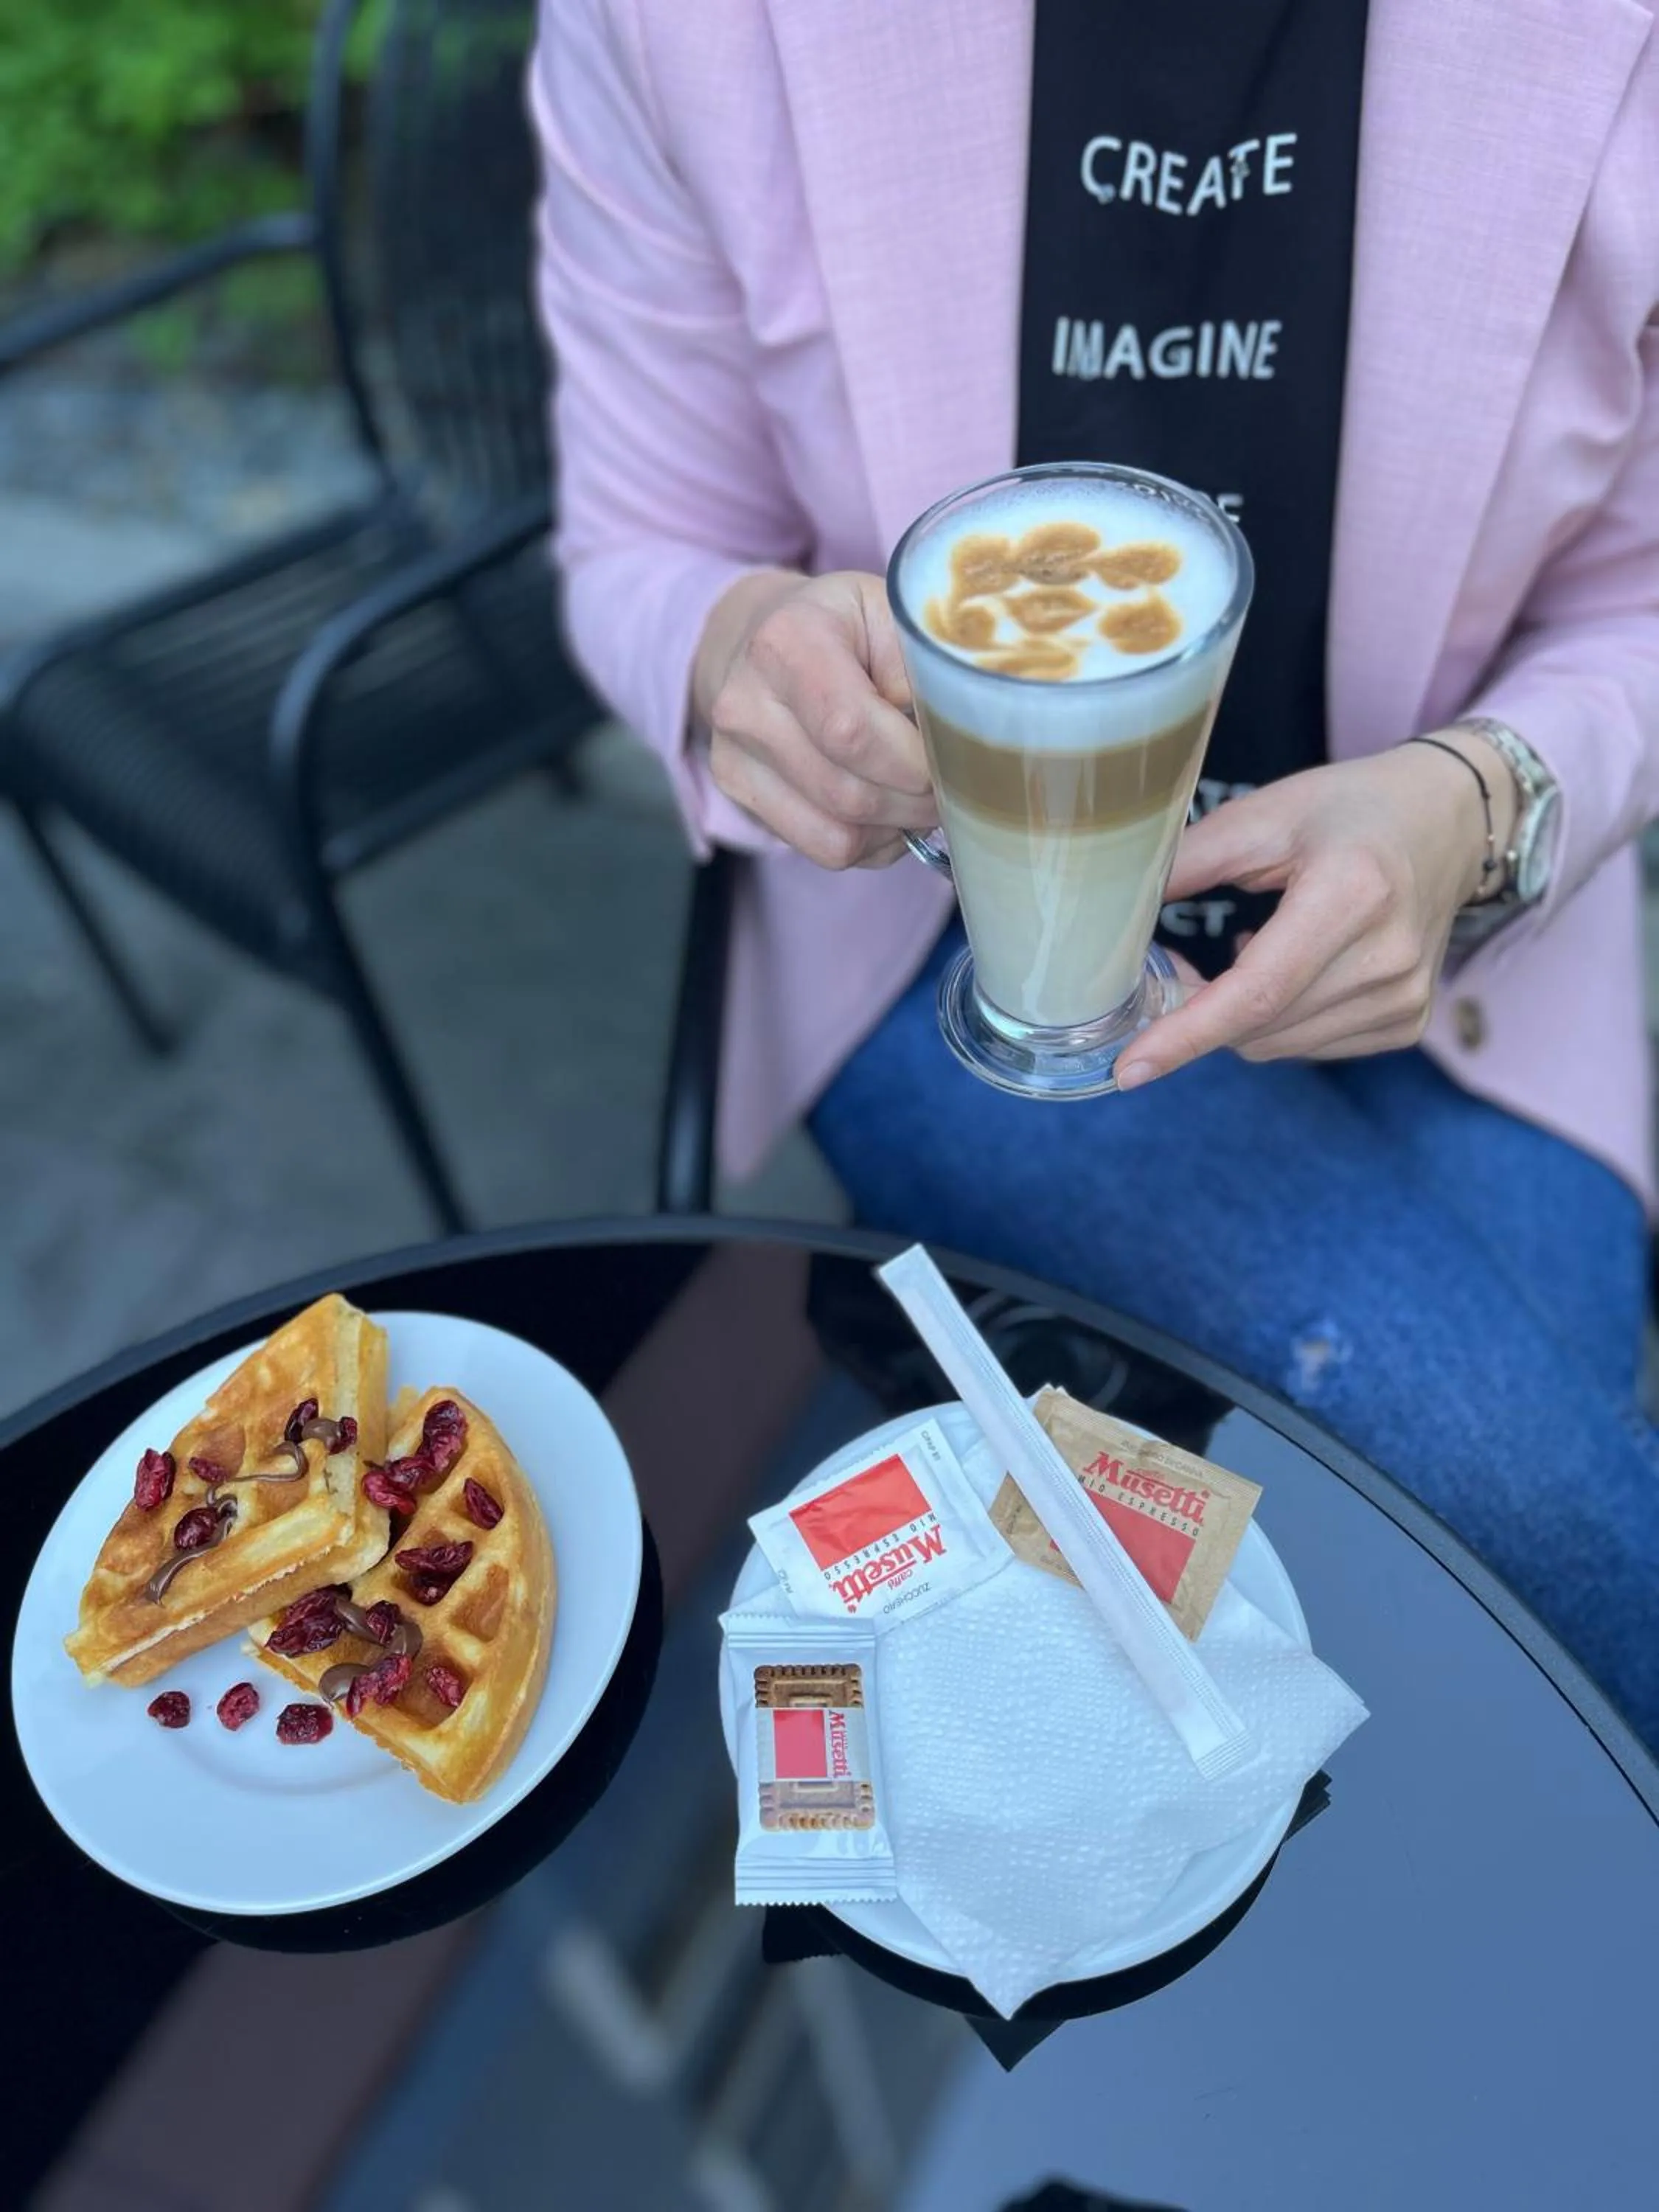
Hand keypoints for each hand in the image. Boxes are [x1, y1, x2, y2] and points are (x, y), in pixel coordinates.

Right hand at [693, 568, 936, 868]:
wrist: (758, 635)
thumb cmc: (842, 625)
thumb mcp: (890, 615)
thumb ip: (922, 668)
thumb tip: (948, 741)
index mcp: (787, 643)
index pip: (851, 731)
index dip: (912, 761)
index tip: (949, 758)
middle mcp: (746, 702)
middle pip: (847, 794)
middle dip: (915, 802)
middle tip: (948, 785)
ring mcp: (733, 753)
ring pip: (838, 835)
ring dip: (895, 828)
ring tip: (918, 796)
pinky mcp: (735, 790)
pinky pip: (822, 848)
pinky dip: (869, 843)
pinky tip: (884, 811)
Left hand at [1114, 733, 1518, 1087]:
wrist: (1448, 821)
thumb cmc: (1351, 811)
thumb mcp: (1267, 814)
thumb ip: (1190, 862)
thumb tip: (1116, 912)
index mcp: (1352, 895)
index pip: (1256, 992)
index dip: (1186, 1034)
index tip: (1129, 1067)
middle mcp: (1387, 958)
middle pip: (1258, 1026)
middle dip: (1201, 1011)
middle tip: (1190, 961)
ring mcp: (1405, 998)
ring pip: (1277, 1046)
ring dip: (1242, 1016)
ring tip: (1260, 946)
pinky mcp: (1408, 1022)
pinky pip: (1309, 1048)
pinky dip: (1280, 1020)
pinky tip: (1296, 968)